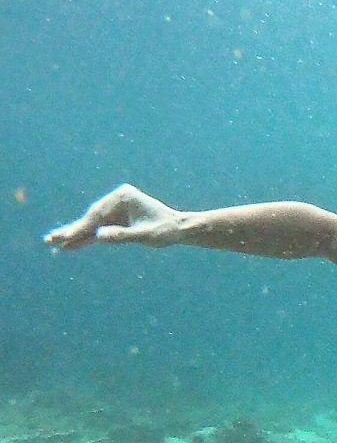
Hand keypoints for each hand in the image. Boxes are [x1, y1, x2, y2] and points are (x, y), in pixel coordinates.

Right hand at [43, 184, 183, 250]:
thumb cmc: (165, 231)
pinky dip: (88, 237)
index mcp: (123, 197)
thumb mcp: (145, 236)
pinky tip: (72, 245)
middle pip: (91, 218)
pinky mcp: (118, 218)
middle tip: (50, 240)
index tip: (65, 237)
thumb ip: (123, 236)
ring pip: (92, 224)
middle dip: (72, 231)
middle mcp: (117, 199)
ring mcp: (116, 207)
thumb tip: (99, 236)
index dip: (80, 228)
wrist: (179, 229)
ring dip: (77, 235)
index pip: (97, 216)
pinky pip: (100, 228)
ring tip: (55, 244)